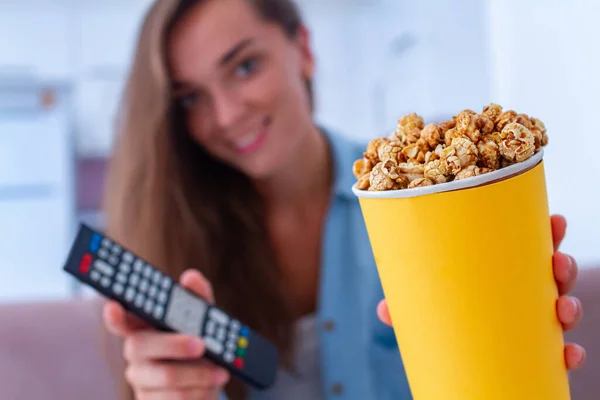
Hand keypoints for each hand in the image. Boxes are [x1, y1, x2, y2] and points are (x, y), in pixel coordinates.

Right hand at [103, 269, 229, 398]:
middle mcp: (136, 354)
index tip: (113, 307)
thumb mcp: (204, 320)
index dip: (114, 315)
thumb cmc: (200, 346)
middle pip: (139, 346)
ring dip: (198, 373)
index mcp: (143, 327)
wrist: (207, 385)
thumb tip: (191, 277)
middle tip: (201, 344)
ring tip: (220, 371)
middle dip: (173, 344)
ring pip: (164, 376)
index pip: (121, 320)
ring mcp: (142, 380)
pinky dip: (199, 391)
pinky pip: (175, 399)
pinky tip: (211, 385)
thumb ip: (198, 298)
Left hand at [376, 214, 585, 369]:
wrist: (454, 359)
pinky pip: (561, 350)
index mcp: (500, 270)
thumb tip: (385, 309)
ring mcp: (533, 320)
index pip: (527, 246)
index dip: (547, 233)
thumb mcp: (425, 306)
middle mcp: (521, 291)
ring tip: (562, 309)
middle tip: (556, 262)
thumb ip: (409, 304)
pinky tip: (567, 353)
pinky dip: (568, 352)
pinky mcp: (538, 349)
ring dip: (569, 305)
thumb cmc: (443, 317)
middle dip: (561, 264)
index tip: (555, 221)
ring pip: (563, 306)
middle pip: (552, 272)